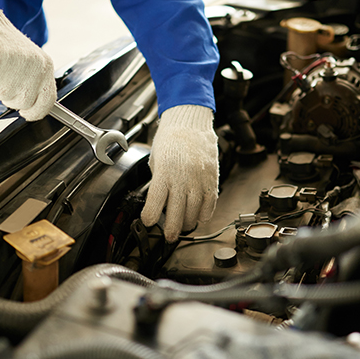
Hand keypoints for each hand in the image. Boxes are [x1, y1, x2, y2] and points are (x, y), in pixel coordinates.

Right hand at [0, 3, 55, 120]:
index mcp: (45, 67)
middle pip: (22, 102)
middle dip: (8, 97)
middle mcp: (35, 65)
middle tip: (1, 81)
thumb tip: (30, 108)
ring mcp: (18, 62)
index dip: (35, 112)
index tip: (27, 114)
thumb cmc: (5, 46)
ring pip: (3, 94)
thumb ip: (33, 85)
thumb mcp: (29, 65)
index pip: (48, 101)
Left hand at [141, 105, 218, 241]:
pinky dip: (204, 213)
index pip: (154, 204)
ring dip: (187, 223)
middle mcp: (182, 178)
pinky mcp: (211, 178)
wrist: (190, 122)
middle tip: (168, 236)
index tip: (148, 221)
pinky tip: (198, 216)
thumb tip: (158, 201)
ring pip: (194, 212)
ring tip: (182, 226)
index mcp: (164, 173)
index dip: (149, 218)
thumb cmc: (170, 138)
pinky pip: (210, 203)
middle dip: (170, 230)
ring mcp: (199, 179)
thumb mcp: (156, 160)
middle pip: (176, 214)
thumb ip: (158, 182)